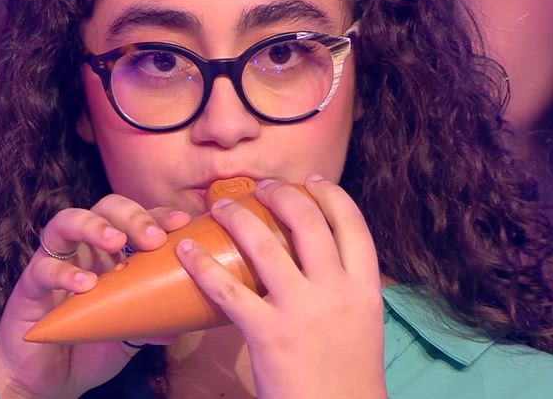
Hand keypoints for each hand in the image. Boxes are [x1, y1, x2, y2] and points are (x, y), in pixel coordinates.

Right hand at [0, 195, 190, 398]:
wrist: (46, 381)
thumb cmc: (87, 347)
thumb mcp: (126, 334)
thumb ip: (148, 324)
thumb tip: (177, 325)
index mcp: (111, 254)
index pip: (135, 220)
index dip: (157, 215)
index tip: (181, 223)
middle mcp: (83, 249)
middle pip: (104, 208)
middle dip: (132, 216)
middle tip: (152, 238)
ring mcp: (55, 262)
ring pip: (66, 221)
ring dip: (94, 226)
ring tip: (117, 242)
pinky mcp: (29, 284)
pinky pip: (43, 268)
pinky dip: (64, 273)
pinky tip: (85, 285)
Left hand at [176, 175, 386, 398]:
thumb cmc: (349, 373)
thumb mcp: (363, 322)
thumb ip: (346, 288)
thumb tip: (320, 258)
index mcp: (365, 288)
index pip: (352, 225)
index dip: (331, 195)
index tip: (310, 180)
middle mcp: (336, 291)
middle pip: (307, 222)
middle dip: (281, 195)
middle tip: (261, 188)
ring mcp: (301, 310)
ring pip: (265, 245)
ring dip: (238, 218)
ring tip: (221, 207)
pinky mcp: (267, 333)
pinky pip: (227, 289)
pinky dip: (203, 265)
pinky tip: (187, 250)